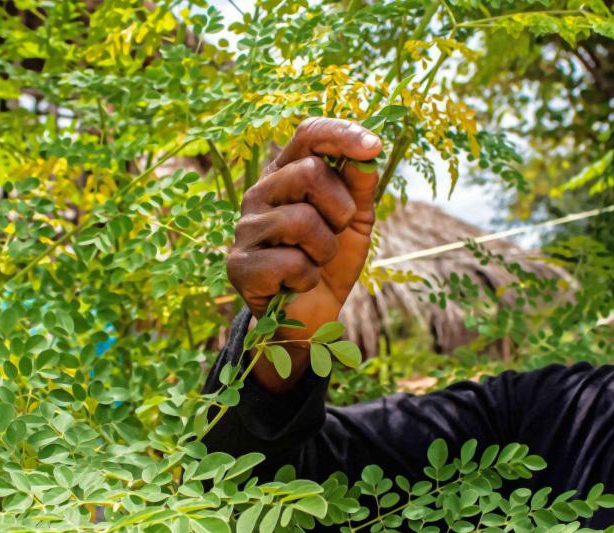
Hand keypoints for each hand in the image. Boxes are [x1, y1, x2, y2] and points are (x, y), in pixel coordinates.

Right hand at [226, 117, 382, 391]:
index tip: (374, 146)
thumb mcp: (355, 222)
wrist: (311, 316)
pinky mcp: (239, 265)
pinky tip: (296, 283)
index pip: (308, 135)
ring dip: (325, 249)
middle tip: (337, 231)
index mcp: (287, 174)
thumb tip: (368, 154)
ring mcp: (245, 228)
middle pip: (308, 172)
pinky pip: (291, 263)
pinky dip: (308, 277)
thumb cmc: (330, 261)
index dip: (341, 134)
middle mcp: (261, 193)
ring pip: (301, 220)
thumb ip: (360, 187)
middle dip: (340, 208)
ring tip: (316, 261)